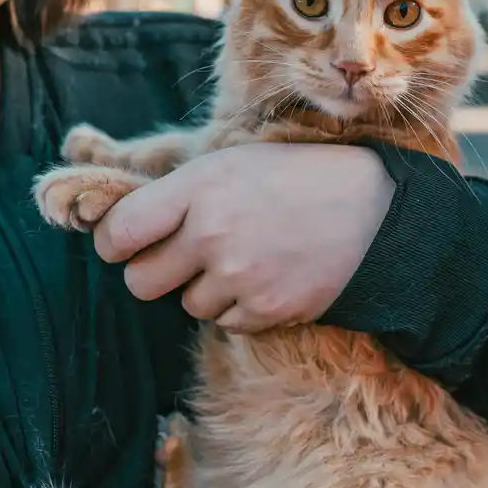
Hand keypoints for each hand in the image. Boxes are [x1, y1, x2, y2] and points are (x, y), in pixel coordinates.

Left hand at [91, 143, 393, 332]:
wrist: (374, 211)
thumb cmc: (295, 178)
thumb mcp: (232, 164)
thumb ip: (177, 194)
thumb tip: (120, 229)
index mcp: (199, 188)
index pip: (119, 232)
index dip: (114, 242)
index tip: (124, 244)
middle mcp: (212, 234)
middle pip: (140, 281)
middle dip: (154, 272)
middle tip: (183, 257)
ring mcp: (239, 277)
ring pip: (187, 305)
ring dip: (205, 289)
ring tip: (245, 257)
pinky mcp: (266, 311)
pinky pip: (225, 323)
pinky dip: (240, 307)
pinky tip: (268, 276)